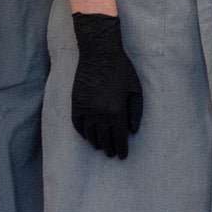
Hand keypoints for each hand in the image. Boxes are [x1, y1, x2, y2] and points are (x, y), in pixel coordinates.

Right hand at [70, 13, 142, 158]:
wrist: (99, 54)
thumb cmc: (122, 70)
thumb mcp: (136, 90)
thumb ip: (136, 112)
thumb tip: (132, 131)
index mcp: (116, 111)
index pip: (119, 138)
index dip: (121, 149)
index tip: (123, 156)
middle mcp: (100, 114)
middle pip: (105, 139)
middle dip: (110, 149)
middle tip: (112, 154)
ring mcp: (86, 110)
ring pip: (90, 135)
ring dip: (96, 143)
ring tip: (102, 148)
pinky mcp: (76, 105)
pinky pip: (78, 126)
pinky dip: (83, 134)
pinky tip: (88, 137)